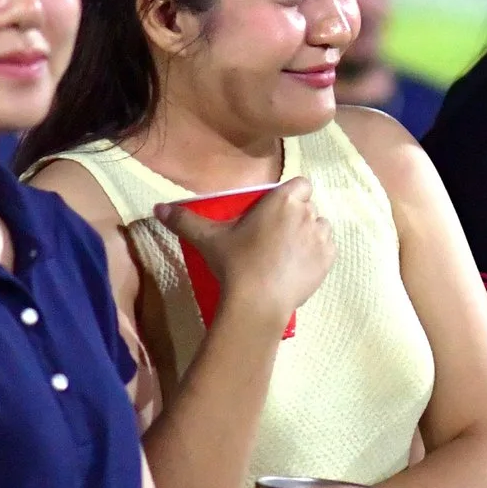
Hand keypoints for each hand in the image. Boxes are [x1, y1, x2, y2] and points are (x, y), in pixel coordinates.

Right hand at [158, 177, 335, 324]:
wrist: (257, 303)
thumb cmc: (235, 263)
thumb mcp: (208, 239)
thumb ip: (184, 220)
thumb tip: (157, 208)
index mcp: (284, 200)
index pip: (301, 184)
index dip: (291, 195)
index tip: (275, 210)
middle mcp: (308, 213)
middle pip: (308, 205)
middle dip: (296, 215)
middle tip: (274, 235)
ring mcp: (321, 237)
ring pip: (320, 226)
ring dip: (309, 233)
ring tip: (287, 251)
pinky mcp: (329, 260)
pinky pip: (328, 248)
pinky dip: (317, 253)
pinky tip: (298, 265)